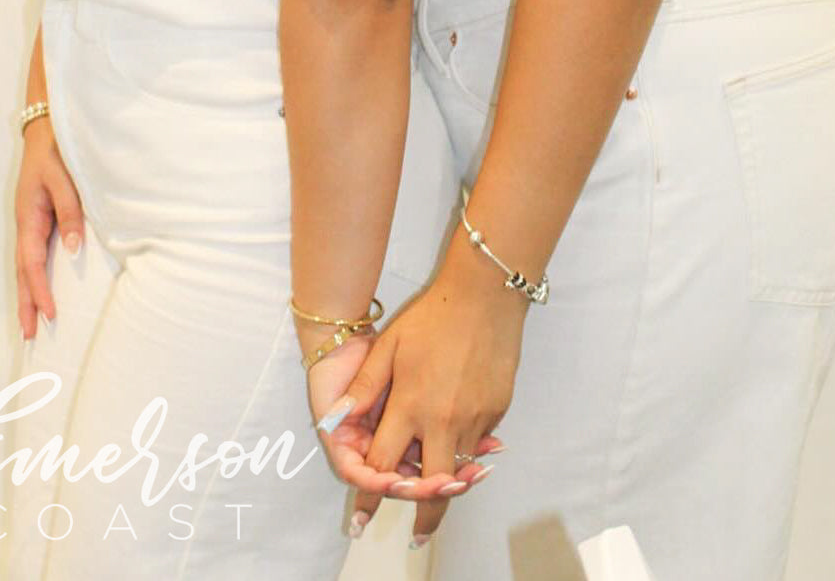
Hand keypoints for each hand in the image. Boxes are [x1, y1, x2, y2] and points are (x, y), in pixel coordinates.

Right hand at [14, 117, 83, 339]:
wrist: (47, 128)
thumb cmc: (56, 151)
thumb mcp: (63, 178)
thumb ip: (70, 211)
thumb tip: (75, 248)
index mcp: (29, 217)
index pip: (33, 263)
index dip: (40, 290)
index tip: (48, 315)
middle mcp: (27, 224)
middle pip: (24, 272)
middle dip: (26, 304)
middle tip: (29, 337)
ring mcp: (31, 222)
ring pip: (28, 265)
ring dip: (29, 294)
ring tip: (32, 323)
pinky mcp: (39, 218)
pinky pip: (35, 254)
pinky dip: (36, 276)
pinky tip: (42, 288)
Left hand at [341, 257, 523, 544]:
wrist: (484, 295)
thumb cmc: (432, 316)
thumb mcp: (390, 345)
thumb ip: (365, 387)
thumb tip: (336, 420)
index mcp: (411, 405)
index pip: (386, 464)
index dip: (371, 493)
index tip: (363, 519)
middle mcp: (444, 420)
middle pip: (432, 487)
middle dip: (423, 516)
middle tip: (416, 538)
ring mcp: (475, 417)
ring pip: (460, 469)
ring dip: (449, 489)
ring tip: (439, 504)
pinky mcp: (497, 410)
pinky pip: (479, 442)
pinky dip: (469, 452)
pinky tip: (465, 454)